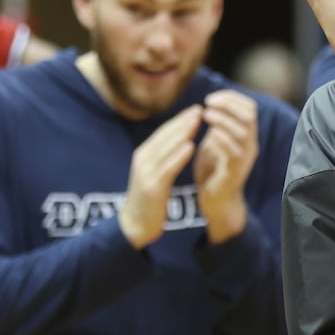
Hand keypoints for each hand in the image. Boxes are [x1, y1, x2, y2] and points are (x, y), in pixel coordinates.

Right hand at [118, 104, 202, 248]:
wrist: (135, 225)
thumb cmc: (150, 199)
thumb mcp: (155, 173)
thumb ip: (164, 157)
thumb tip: (181, 139)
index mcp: (144, 155)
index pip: (164, 132)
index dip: (180, 120)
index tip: (196, 109)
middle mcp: (143, 160)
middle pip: (165, 136)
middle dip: (183, 121)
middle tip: (200, 108)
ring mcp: (146, 173)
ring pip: (167, 148)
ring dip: (183, 133)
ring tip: (198, 120)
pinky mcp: (152, 187)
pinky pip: (168, 168)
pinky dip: (179, 156)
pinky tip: (191, 146)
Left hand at [196, 90, 259, 242]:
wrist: (215, 200)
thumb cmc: (213, 168)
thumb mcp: (215, 140)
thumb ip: (218, 124)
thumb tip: (211, 102)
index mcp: (246, 134)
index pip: (249, 107)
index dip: (231, 98)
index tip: (211, 97)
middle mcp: (250, 144)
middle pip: (250, 114)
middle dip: (229, 104)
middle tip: (208, 102)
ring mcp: (245, 158)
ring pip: (244, 131)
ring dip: (224, 119)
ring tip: (206, 114)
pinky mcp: (236, 171)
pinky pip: (235, 151)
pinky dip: (223, 139)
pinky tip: (210, 134)